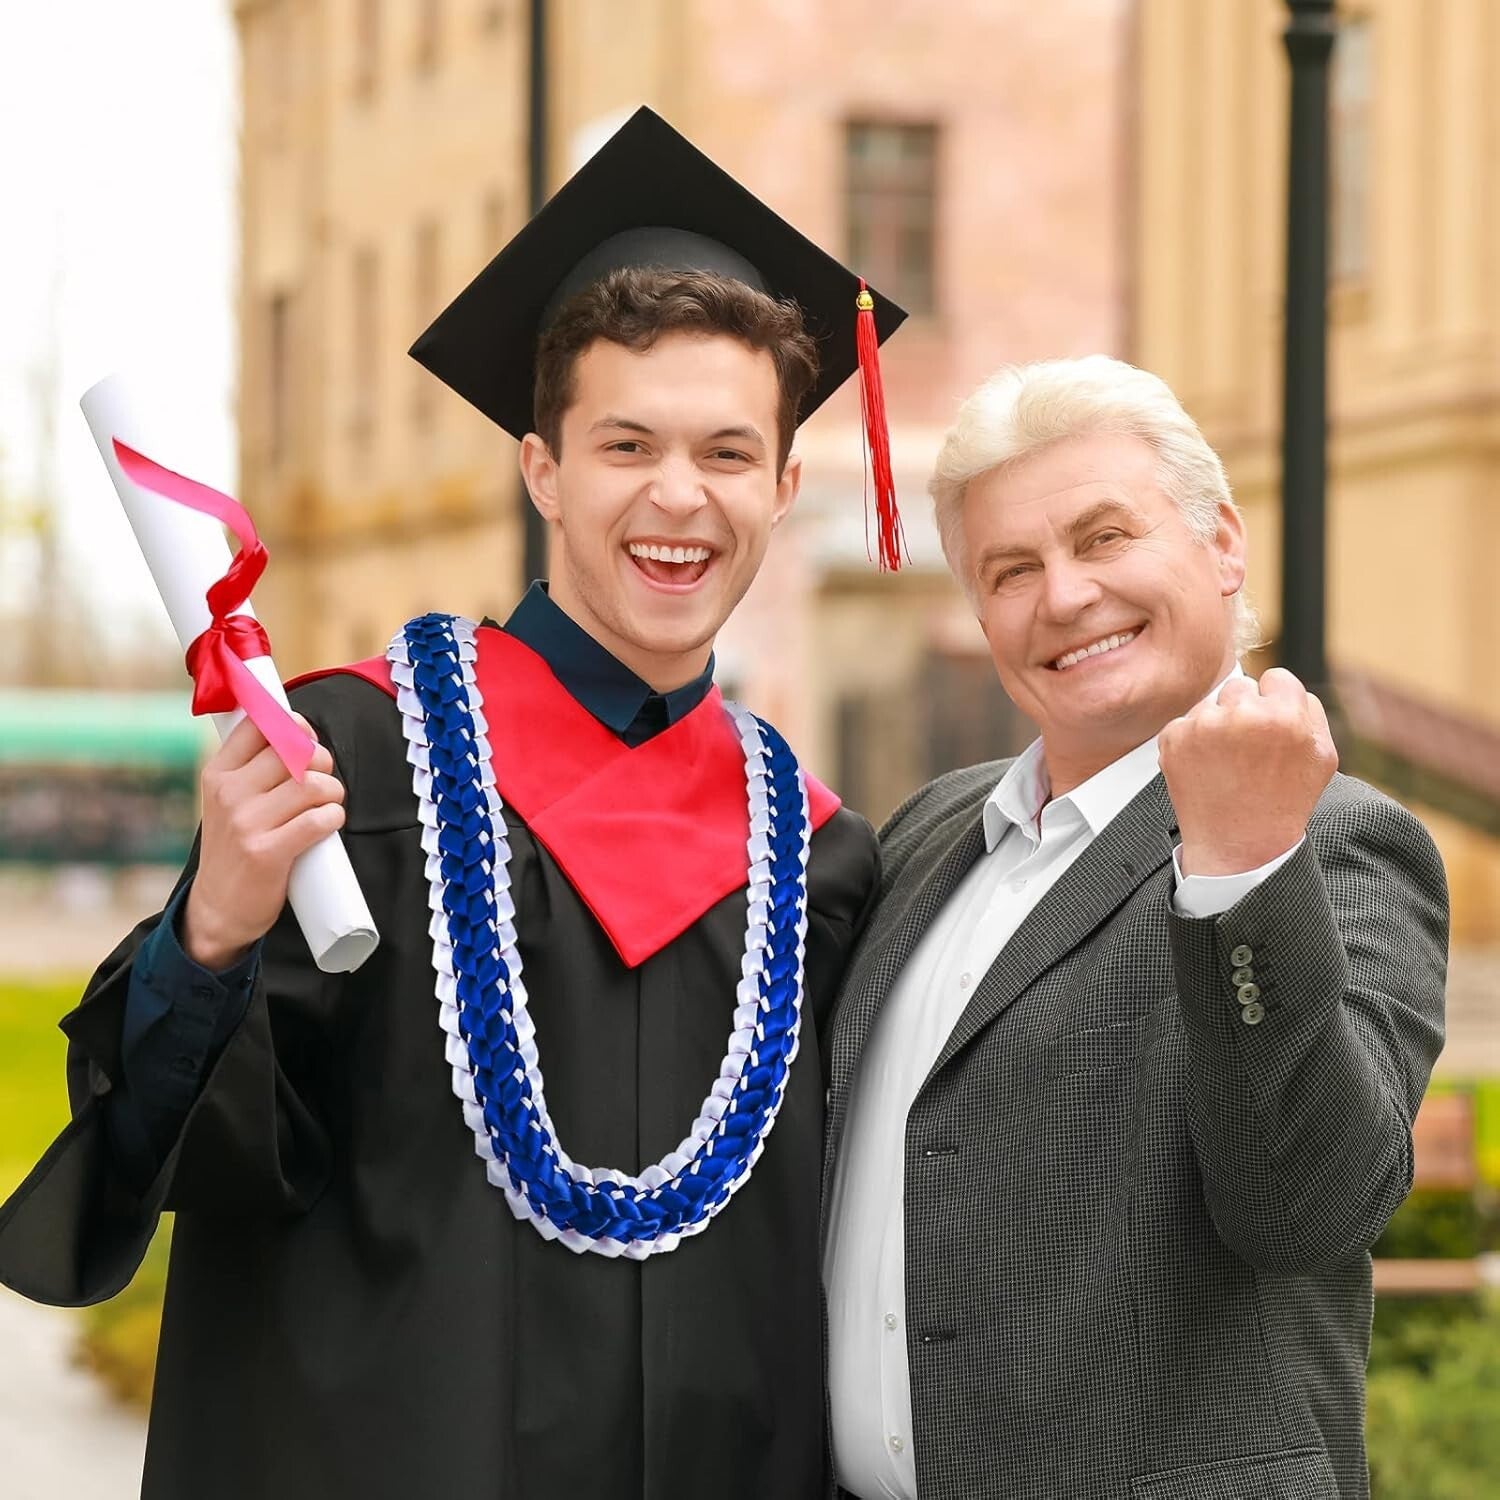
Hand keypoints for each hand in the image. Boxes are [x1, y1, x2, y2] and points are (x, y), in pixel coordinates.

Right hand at [182, 714, 345, 968]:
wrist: (218, 909)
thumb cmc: (235, 847)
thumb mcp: (228, 800)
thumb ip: (254, 768)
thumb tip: (300, 732)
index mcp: (218, 774)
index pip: (259, 725)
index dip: (294, 726)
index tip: (307, 739)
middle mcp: (229, 793)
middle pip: (295, 751)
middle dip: (322, 761)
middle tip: (323, 780)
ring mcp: (246, 823)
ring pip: (312, 785)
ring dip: (333, 792)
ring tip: (328, 804)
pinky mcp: (267, 852)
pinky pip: (318, 820)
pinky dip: (333, 818)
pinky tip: (328, 823)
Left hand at [1158, 669, 1336, 876]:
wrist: (1239, 846)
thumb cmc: (1285, 802)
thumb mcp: (1323, 757)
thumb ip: (1311, 711)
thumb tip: (1285, 685)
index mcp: (1284, 715)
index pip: (1277, 677)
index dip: (1276, 702)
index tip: (1272, 728)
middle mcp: (1242, 714)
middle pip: (1241, 687)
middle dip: (1246, 711)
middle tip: (1248, 751)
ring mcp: (1203, 726)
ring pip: (1211, 704)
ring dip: (1218, 724)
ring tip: (1228, 763)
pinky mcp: (1173, 738)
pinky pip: (1185, 723)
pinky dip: (1192, 742)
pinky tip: (1207, 769)